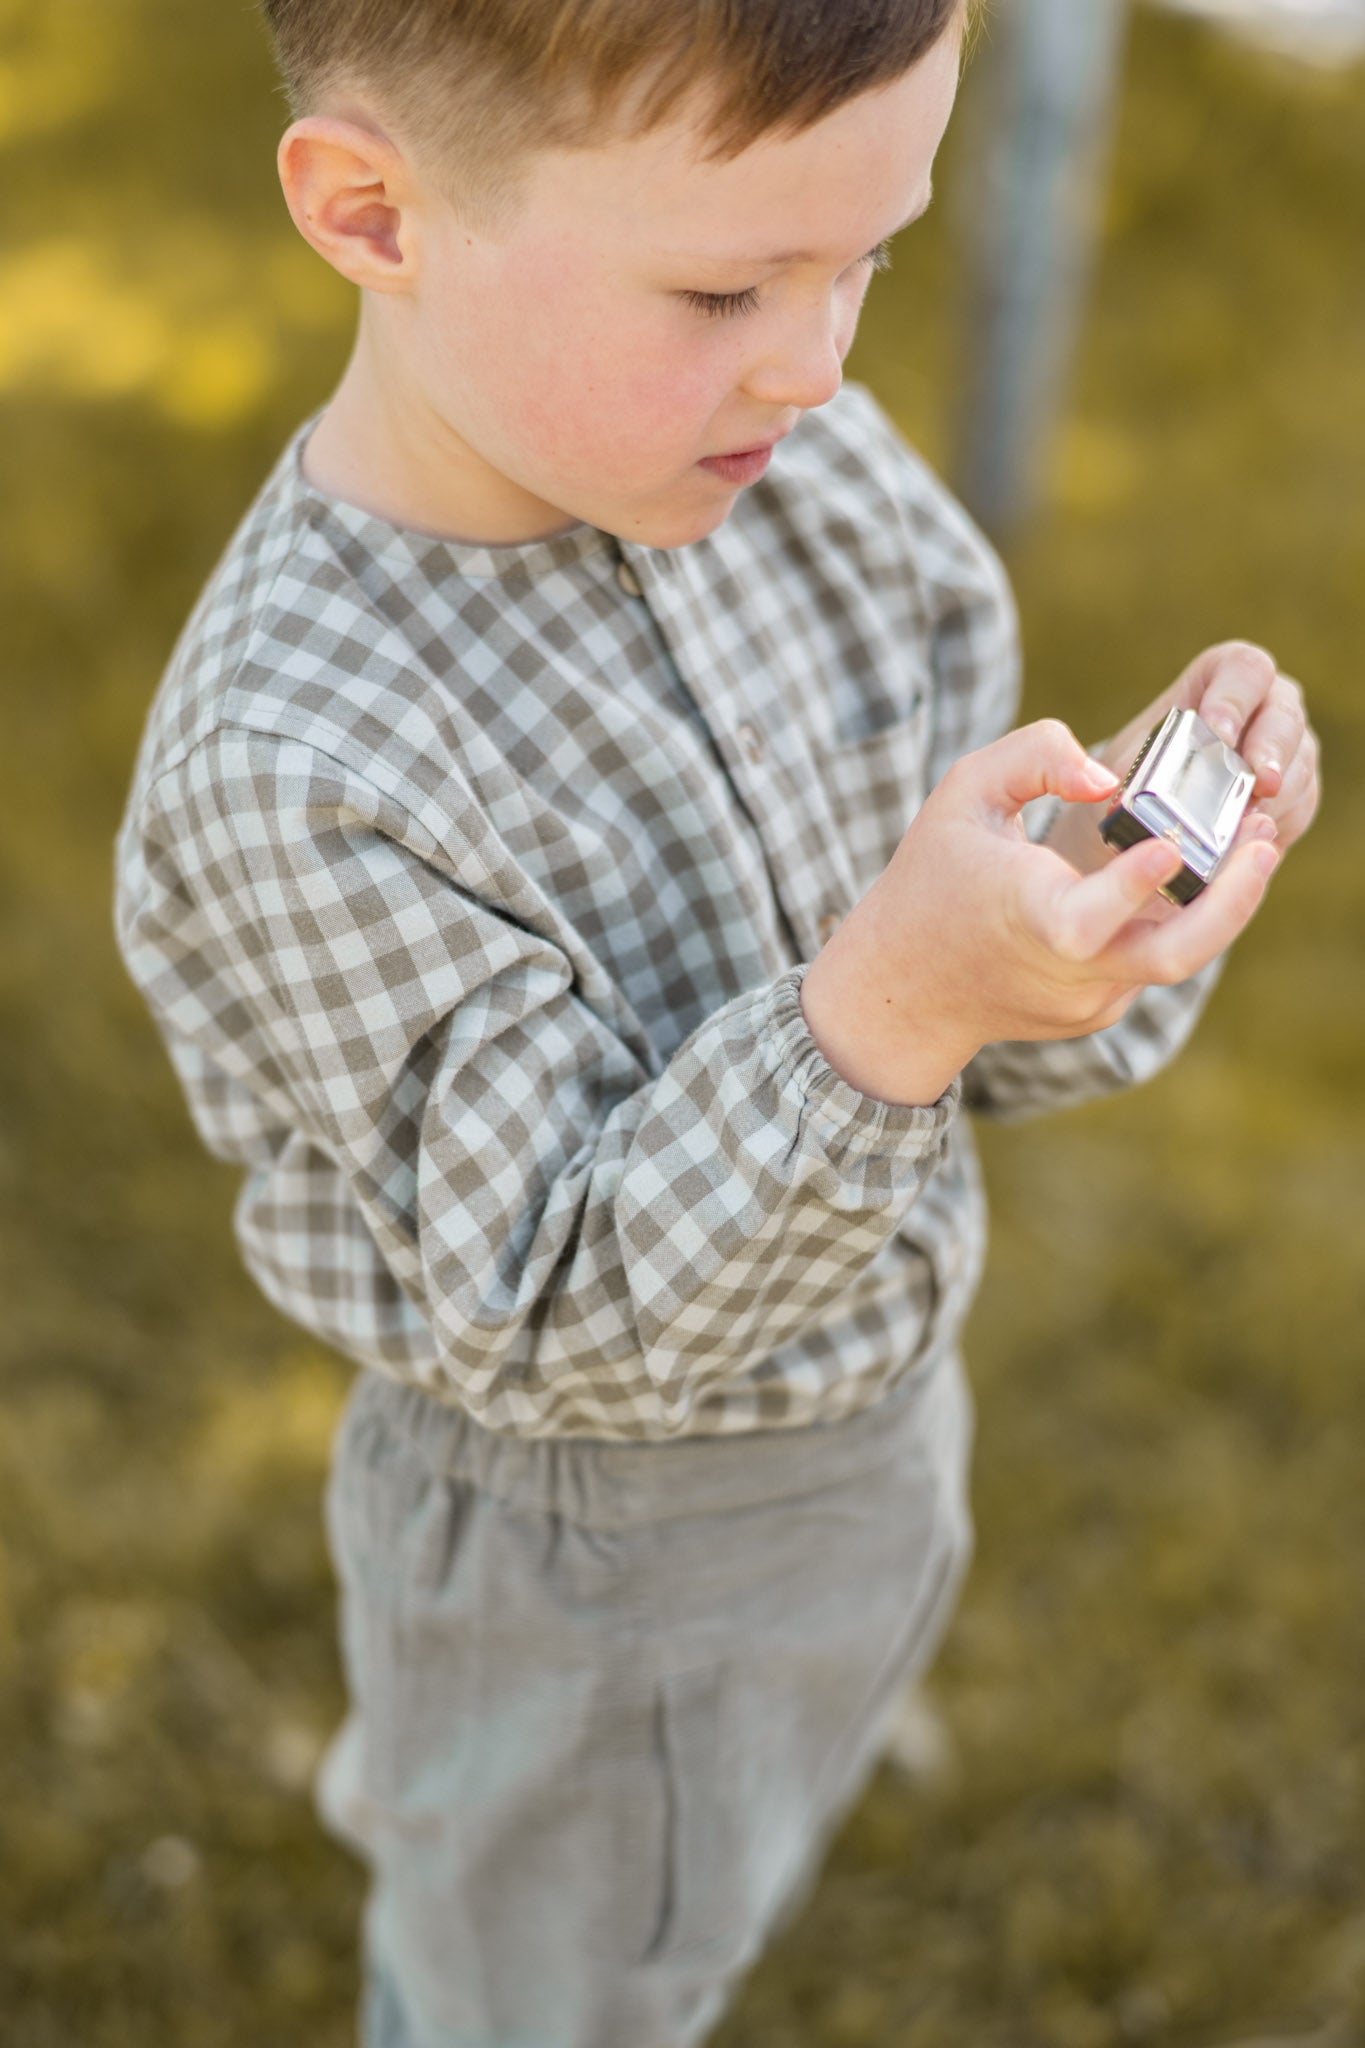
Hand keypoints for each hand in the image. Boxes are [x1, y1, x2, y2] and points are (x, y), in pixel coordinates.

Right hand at [800, 718, 1280, 1107]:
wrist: (903, 990)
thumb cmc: (933, 877)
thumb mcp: (963, 791)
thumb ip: (1036, 756)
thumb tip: (1110, 776)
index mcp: (1025, 916)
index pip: (1086, 917)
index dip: (1132, 886)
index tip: (1170, 846)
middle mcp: (1065, 970)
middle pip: (1171, 956)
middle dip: (1233, 900)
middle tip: (1266, 841)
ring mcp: (1088, 1000)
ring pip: (1174, 955)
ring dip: (1219, 903)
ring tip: (1251, 846)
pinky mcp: (1098, 1014)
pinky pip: (1148, 963)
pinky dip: (1171, 921)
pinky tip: (1184, 881)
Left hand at [1048, 640, 1320, 879]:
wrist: (1140, 825)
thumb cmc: (1129, 780)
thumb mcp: (1121, 762)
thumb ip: (1124, 761)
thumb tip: (1107, 783)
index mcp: (1221, 680)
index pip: (1244, 668)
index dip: (1235, 697)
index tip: (1217, 733)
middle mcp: (1265, 708)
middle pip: (1286, 715)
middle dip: (1272, 750)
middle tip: (1257, 783)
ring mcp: (1286, 751)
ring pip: (1299, 764)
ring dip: (1278, 793)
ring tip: (1248, 820)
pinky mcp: (1295, 795)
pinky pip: (1300, 805)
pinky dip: (1278, 823)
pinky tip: (1252, 840)